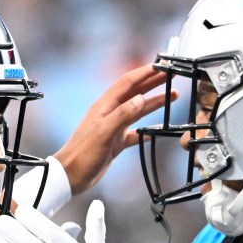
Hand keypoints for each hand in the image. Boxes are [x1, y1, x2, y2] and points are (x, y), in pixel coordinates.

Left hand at [54, 64, 172, 195]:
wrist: (70, 176)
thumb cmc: (82, 154)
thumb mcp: (103, 133)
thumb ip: (122, 115)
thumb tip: (141, 99)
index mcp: (105, 106)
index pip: (127, 83)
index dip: (145, 73)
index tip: (161, 66)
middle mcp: (110, 113)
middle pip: (135, 93)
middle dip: (153, 82)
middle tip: (172, 75)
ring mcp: (114, 128)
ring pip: (138, 111)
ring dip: (155, 102)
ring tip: (172, 96)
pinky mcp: (115, 143)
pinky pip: (135, 133)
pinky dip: (147, 129)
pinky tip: (157, 129)